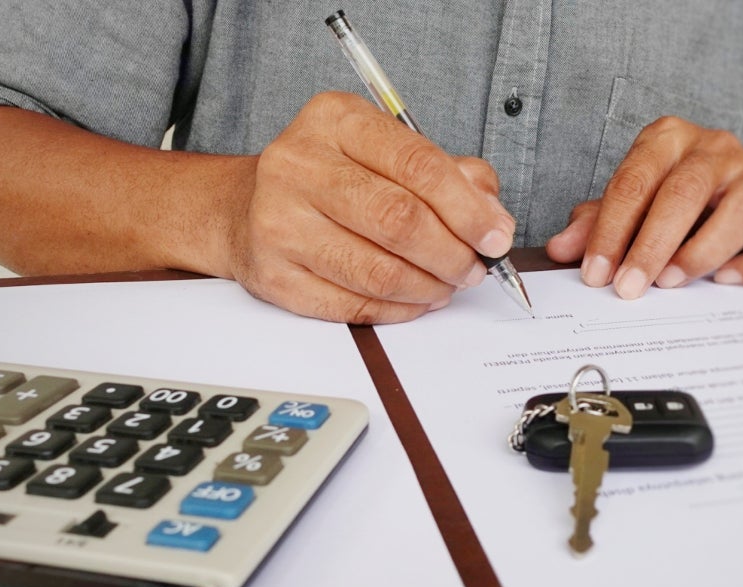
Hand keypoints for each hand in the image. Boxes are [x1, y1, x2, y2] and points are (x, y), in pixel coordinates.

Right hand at [231, 92, 512, 323]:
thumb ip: (448, 173)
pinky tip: (414, 299)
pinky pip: (352, 305)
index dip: (468, 208)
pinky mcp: (272, 275)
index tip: (496, 235)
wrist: (246, 205)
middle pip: (399, 220)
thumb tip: (492, 217)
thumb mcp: (386, 151)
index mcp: (335, 121)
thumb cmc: (332, 177)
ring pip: (378, 271)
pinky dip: (397, 309)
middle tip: (474, 268)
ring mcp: (279, 221)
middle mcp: (299, 165)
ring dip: (429, 287)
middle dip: (452, 253)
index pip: (418, 164)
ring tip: (447, 285)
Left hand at [545, 117, 742, 298]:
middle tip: (628, 287)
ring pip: (739, 211)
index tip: (595, 273)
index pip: (634, 181)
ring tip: (671, 282)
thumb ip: (596, 221)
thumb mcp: (633, 199)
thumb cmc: (679, 196)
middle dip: (651, 245)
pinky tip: (725, 280)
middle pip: (684, 192)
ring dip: (701, 252)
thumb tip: (561, 249)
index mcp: (669, 139)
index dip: (611, 230)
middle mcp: (715, 151)